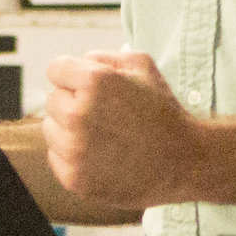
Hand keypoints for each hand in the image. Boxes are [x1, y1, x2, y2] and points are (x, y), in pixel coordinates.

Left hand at [42, 50, 203, 208]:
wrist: (184, 162)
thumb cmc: (163, 112)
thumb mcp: (144, 66)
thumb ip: (105, 57)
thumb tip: (80, 62)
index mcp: (94, 82)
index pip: (56, 69)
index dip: (73, 75)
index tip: (87, 87)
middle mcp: (79, 114)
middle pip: (52, 100)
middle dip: (73, 103)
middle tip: (104, 115)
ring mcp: (74, 150)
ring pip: (51, 130)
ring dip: (70, 130)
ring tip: (104, 136)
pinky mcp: (74, 178)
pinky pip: (56, 158)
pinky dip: (73, 156)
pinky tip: (101, 156)